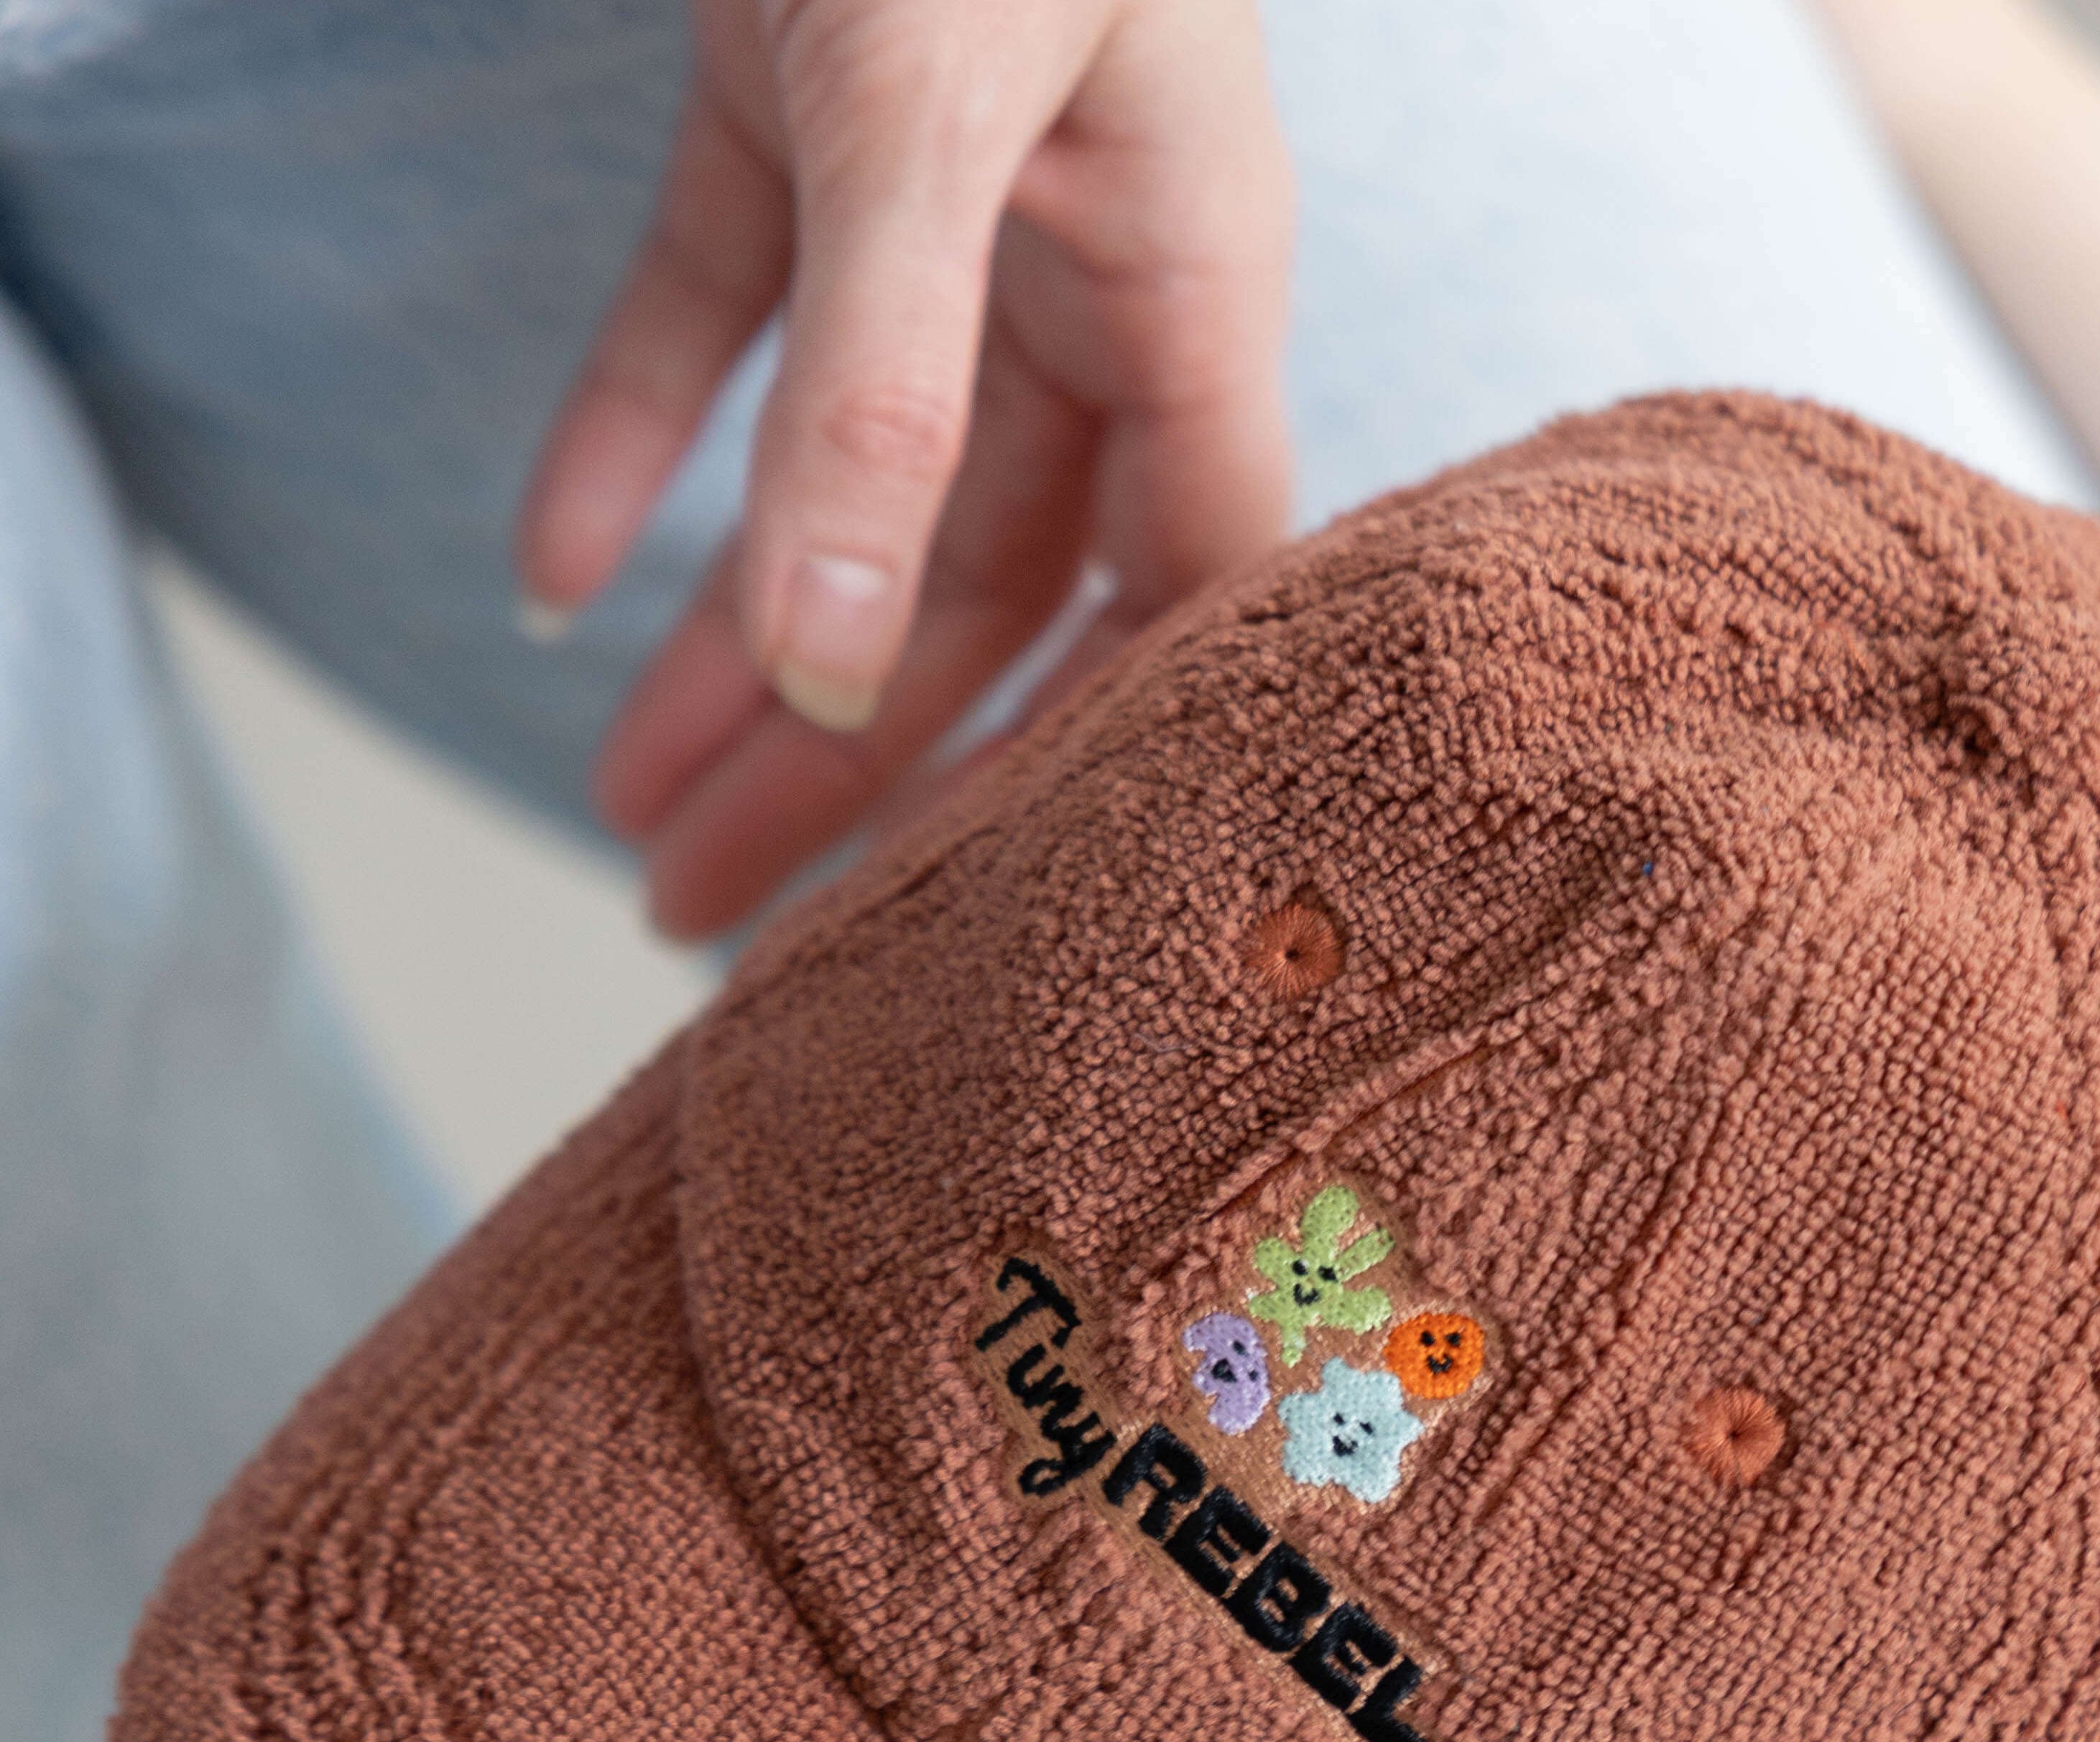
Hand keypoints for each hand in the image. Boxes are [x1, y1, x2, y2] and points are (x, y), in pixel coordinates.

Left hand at [517, 0, 1294, 938]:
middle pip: (979, 587)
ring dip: (725, 647)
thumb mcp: (926, 108)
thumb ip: (882, 386)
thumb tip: (827, 664)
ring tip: (622, 812)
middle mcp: (1084, 272)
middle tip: (710, 924)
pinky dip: (630, 444)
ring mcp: (938, 197)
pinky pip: (712, 319)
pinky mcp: (791, 102)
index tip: (980, 923)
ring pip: (839, 490)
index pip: (1175, 598)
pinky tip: (554, 575)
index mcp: (1188, 286)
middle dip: (842, 758)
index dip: (1091, 760)